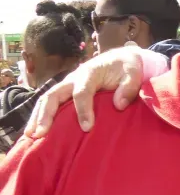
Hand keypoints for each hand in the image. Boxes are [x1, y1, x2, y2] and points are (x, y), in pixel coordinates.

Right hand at [24, 47, 164, 137]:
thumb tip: (119, 105)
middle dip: (46, 115)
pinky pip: (51, 104)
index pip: (82, 92)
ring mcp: (67, 86)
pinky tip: (37, 131)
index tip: (87, 128)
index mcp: (89, 73)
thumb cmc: (127, 67)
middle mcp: (73, 79)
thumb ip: (128, 87)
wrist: (121, 59)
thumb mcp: (133, 72)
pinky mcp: (67, 93)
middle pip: (53, 95)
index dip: (83, 110)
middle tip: (41, 134)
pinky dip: (41, 116)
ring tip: (31, 136)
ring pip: (47, 100)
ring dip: (37, 117)